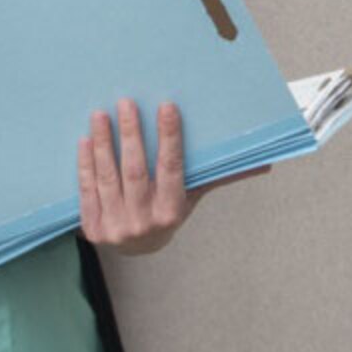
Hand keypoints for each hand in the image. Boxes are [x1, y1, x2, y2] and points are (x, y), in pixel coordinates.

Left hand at [77, 99, 266, 254]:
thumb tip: (267, 163)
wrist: (136, 249)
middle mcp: (144, 221)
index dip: (169, 137)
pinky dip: (85, 166)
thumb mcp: (193, 197)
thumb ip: (220, 176)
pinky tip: (85, 141)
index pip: (171, 168)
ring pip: (108, 179)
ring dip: (104, 145)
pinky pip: (87, 191)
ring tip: (100, 114)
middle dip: (131, 135)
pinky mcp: (93, 229)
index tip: (167, 107)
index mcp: (171, 211)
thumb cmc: (168, 212)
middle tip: (127, 103)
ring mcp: (116, 226)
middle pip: (135, 172)